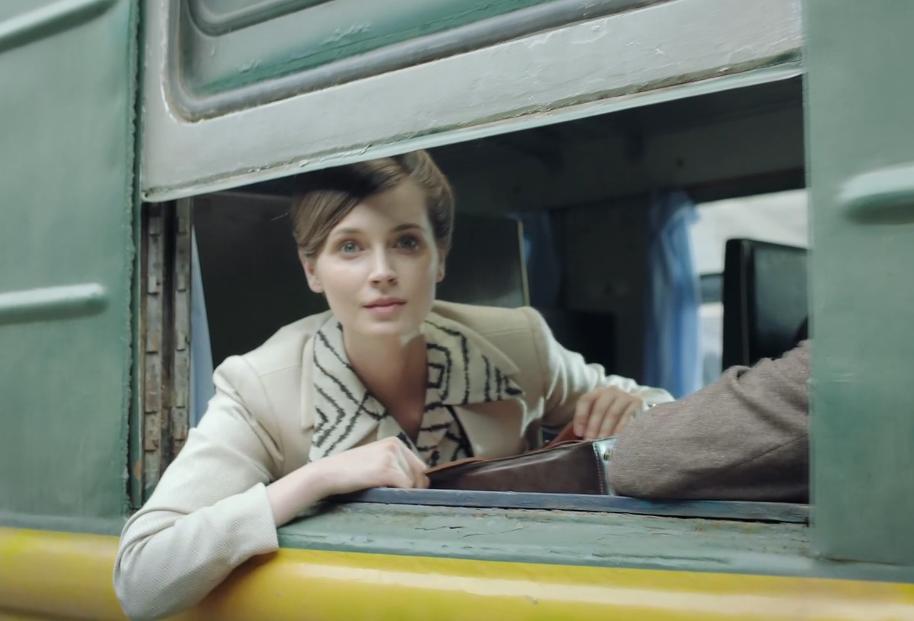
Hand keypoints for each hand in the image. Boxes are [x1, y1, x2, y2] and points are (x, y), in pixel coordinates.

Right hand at [312, 436, 429, 496]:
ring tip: (381, 490)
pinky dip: (397, 495)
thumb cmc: (350, 471)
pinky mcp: (387, 470)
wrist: (327, 473)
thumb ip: (396, 465)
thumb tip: (423, 482)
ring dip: (402, 492)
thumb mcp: (376, 459)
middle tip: (390, 493)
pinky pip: (405, 488)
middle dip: (411, 488)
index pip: (419, 466)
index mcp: (395, 442)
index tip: (400, 490)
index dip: (414, 482)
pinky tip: (381, 492)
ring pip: (413, 483)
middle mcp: (395, 445)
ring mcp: (391, 457)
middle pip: (420, 475)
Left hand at [573, 386, 643, 439]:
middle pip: (599, 407)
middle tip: (590, 440)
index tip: (579, 433)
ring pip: (613, 413)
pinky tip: (616, 439)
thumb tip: (579, 435)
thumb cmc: (611, 412)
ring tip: (601, 442)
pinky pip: (627, 417)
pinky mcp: (637, 403)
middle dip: (593, 426)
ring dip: (606, 429)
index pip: (586, 400)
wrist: (635, 405)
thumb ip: (588, 422)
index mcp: (597, 392)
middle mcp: (610, 391)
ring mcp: (625, 396)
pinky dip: (620, 429)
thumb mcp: (598, 413)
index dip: (580, 416)